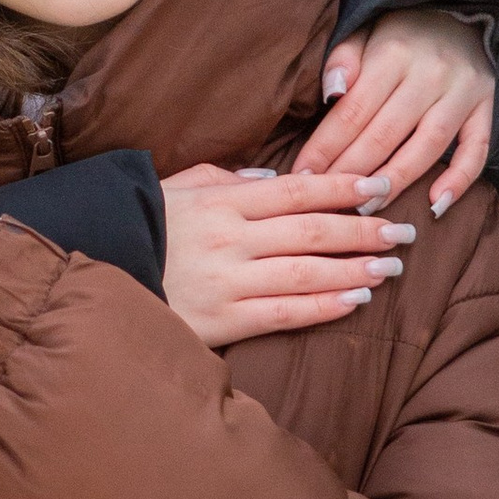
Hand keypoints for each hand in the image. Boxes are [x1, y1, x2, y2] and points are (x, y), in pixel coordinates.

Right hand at [159, 167, 411, 348]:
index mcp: (223, 201)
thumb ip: (225, 178)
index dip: (343, 187)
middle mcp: (231, 237)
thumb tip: (273, 177)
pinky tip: (356, 301)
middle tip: (402, 231)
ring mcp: (229, 280)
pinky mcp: (223, 320)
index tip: (379, 185)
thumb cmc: (142, 228)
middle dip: (364, 229)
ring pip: (308, 271)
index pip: (298, 190)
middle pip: (314, 229)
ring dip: (356, 269)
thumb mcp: (177, 188)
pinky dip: (325, 305)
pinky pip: (286, 312)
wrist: (96, 269)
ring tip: (390, 268)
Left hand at [294, 7, 493, 212]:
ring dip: (397, 181)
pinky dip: (461, 178)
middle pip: (385, 134)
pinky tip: (437, 204)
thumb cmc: (400, 32)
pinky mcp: (487, 105)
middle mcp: (430, 74)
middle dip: (351, 172)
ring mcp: (463, 92)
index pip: (353, 111)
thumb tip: (331, 92)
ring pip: (427, 146)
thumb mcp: (364, 29)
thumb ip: (343, 58)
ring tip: (367, 207)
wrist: (460, 11)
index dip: (325, 148)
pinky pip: (478, 147)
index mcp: (393, 53)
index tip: (303, 176)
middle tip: (327, 202)